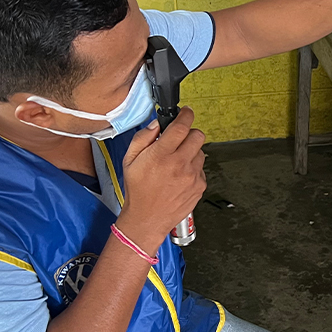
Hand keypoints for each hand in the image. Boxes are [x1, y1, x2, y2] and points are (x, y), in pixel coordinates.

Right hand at [117, 109, 206, 250]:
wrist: (147, 219)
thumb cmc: (137, 191)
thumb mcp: (130, 161)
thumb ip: (143, 138)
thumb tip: (157, 124)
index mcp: (161, 155)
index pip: (181, 126)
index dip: (186, 115)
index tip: (186, 112)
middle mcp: (180, 165)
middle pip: (198, 136)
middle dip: (189, 133)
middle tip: (179, 139)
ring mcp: (192, 176)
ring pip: (201, 152)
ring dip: (191, 152)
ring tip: (176, 163)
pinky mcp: (199, 186)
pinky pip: (201, 169)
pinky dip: (193, 168)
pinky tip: (180, 176)